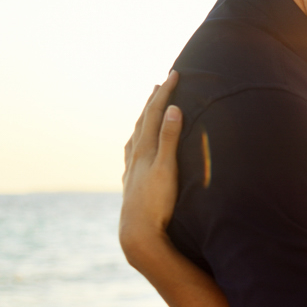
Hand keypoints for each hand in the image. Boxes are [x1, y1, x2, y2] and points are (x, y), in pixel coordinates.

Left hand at [119, 71, 182, 266]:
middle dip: (153, 102)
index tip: (174, 74)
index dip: (165, 93)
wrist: (138, 233)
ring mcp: (132, 169)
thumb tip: (173, 108)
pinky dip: (137, 141)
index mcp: (144, 148)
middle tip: (161, 84)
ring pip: (136, 136)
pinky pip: (132, 153)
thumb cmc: (155, 202)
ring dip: (143, 120)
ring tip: (148, 109)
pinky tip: (136, 147)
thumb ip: (169, 138)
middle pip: (143, 121)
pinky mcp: (132, 183)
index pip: (155, 113)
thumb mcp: (167, 168)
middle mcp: (135, 156)